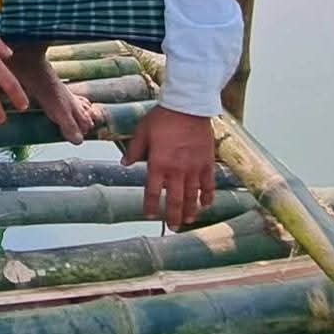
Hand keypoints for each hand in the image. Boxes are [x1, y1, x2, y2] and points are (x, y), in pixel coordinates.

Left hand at [123, 105, 217, 227]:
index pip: (152, 192)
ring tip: (187, 221)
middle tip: (172, 227)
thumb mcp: (142, 132)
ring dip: (190, 210)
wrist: (188, 106)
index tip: (149, 215)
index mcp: (158, 164)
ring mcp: (194, 168)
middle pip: (174, 200)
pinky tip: (206, 205)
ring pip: (192, 196)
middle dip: (172, 215)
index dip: (150, 206)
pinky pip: (209, 184)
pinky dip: (207, 196)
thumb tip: (124, 163)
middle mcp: (176, 170)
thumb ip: (134, 150)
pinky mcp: (207, 162)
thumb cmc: (162, 117)